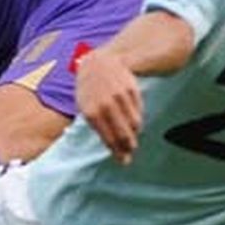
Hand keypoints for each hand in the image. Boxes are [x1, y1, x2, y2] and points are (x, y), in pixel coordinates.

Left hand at [75, 49, 142, 164]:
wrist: (99, 63)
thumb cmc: (89, 89)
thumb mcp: (85, 107)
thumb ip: (97, 127)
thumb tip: (113, 148)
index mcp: (91, 113)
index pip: (109, 139)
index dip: (118, 153)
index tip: (123, 161)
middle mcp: (106, 106)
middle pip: (124, 135)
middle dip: (129, 148)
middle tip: (130, 153)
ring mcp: (120, 98)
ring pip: (135, 125)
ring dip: (134, 134)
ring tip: (131, 137)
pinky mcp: (132, 91)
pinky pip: (139, 112)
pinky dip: (137, 119)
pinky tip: (132, 120)